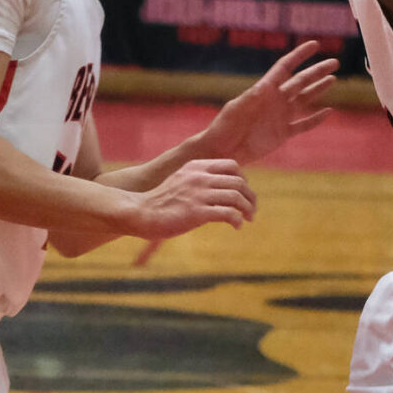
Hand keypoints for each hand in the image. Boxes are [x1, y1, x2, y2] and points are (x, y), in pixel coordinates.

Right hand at [130, 158, 256, 245]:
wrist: (140, 213)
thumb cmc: (161, 201)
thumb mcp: (182, 181)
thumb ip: (200, 180)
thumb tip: (221, 190)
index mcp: (196, 167)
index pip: (232, 165)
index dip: (243, 180)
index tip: (243, 193)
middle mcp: (200, 177)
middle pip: (239, 182)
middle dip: (250, 197)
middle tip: (252, 211)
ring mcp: (198, 194)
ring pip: (236, 197)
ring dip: (248, 209)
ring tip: (248, 219)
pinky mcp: (197, 212)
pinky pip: (228, 214)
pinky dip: (237, 220)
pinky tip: (237, 226)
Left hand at [201, 41, 338, 162]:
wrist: (222, 150)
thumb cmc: (224, 127)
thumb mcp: (235, 109)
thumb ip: (252, 98)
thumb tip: (266, 86)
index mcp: (264, 90)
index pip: (285, 67)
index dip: (299, 55)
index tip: (314, 44)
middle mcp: (275, 100)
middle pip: (301, 81)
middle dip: (317, 71)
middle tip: (335, 62)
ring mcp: (280, 117)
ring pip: (305, 99)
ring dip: (318, 89)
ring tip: (333, 79)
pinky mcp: (282, 134)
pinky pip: (303, 125)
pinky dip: (316, 119)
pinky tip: (327, 111)